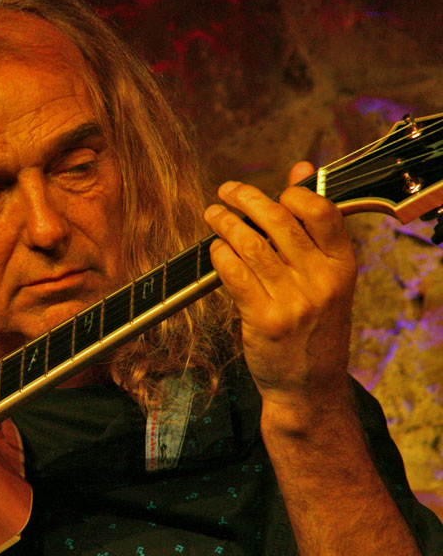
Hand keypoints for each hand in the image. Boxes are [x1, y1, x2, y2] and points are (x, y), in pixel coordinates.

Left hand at [203, 162, 357, 429]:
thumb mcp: (327, 277)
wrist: (308, 386)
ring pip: (251, 245)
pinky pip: (234, 274)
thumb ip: (314, 226)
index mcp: (342, 267)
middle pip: (279, 222)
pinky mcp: (263, 319)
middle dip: (247, 199)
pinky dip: (220, 255)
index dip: (294, 192)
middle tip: (227, 190)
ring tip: (213, 214)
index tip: (274, 189)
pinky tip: (215, 249)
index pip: (322, 212)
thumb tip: (303, 169)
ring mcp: (292, 301)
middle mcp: (320, 281)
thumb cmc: (315, 326)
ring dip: (225, 223)